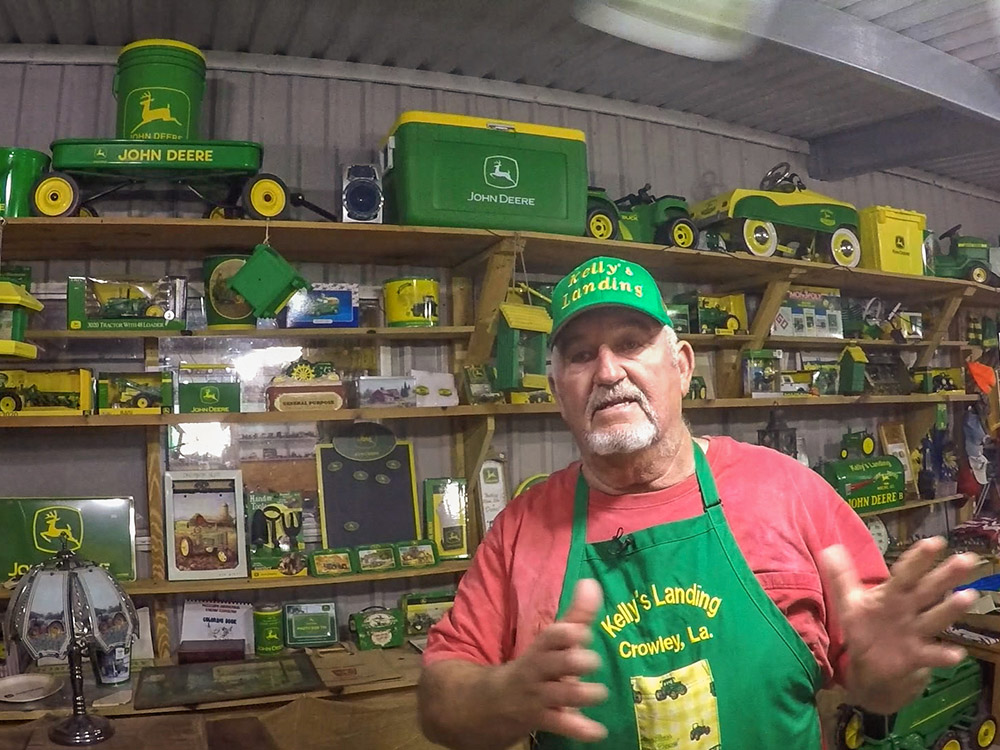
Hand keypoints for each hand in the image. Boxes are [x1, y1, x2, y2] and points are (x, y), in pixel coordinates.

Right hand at [498, 578, 607, 740]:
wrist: (492, 702)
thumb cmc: (536, 666)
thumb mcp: (552, 642)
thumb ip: (576, 615)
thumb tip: (592, 583)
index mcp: (542, 647)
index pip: (550, 636)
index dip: (565, 634)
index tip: (582, 632)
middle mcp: (538, 670)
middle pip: (553, 663)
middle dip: (573, 662)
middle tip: (593, 661)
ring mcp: (538, 695)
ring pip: (558, 695)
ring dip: (580, 694)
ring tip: (600, 693)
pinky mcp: (541, 719)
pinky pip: (559, 724)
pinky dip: (579, 729)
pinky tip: (597, 731)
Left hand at [820, 537, 979, 713]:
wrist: (868, 665)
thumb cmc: (865, 627)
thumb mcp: (851, 601)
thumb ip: (841, 576)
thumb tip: (829, 548)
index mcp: (892, 594)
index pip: (906, 573)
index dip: (919, 558)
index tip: (935, 542)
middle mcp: (908, 609)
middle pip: (928, 590)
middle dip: (946, 575)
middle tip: (966, 559)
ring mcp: (914, 632)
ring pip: (935, 618)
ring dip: (951, 609)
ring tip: (967, 596)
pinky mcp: (914, 656)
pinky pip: (930, 655)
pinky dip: (942, 655)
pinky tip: (956, 654)